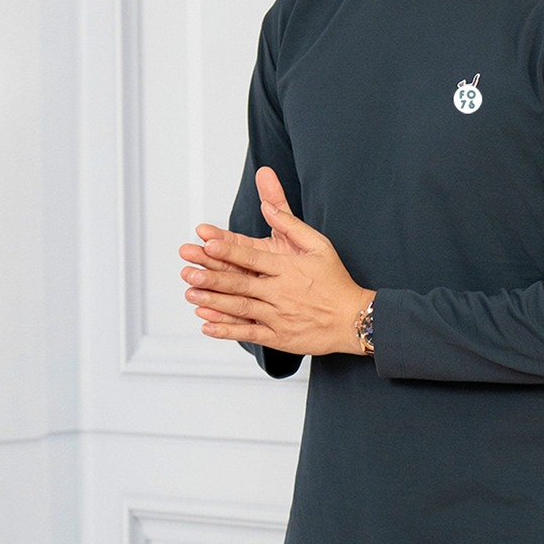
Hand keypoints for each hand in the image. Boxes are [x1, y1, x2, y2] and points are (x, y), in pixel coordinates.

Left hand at [178, 167, 372, 356]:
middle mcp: (280, 292)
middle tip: (188, 270)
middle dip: (212, 276)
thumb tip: (268, 206)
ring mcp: (279, 316)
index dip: (228, 250)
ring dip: (214, 301)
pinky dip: (227, 331)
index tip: (207, 243)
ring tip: (190, 294)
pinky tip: (206, 325)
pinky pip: (249, 333)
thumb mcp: (319, 245)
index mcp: (287, 268)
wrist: (354, 319)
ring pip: (241, 308)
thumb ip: (290, 224)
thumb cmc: (336, 281)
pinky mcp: (279, 337)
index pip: (252, 257)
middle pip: (241, 283)